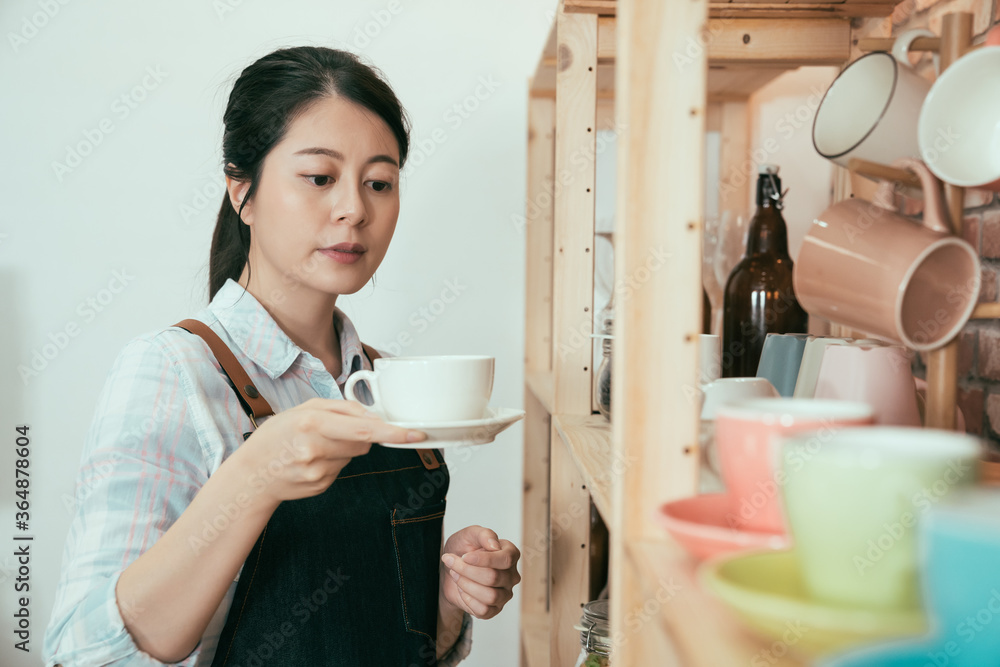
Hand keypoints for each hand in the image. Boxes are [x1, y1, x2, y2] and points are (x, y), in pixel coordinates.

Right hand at [229, 398, 425, 503]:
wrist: (252, 473)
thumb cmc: (278, 435)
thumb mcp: (304, 409)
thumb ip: (342, 408)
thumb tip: (374, 417)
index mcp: (312, 423)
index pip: (363, 430)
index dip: (392, 433)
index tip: (415, 434)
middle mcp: (315, 449)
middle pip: (363, 442)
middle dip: (359, 435)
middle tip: (336, 431)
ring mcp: (318, 472)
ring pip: (354, 456)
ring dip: (345, 448)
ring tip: (316, 446)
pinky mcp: (321, 486)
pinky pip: (342, 469)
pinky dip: (334, 462)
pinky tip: (312, 460)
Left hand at [440, 526, 520, 619]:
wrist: (449, 570)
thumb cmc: (463, 550)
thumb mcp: (469, 535)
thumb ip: (484, 535)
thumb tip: (495, 546)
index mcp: (510, 554)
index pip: (506, 559)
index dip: (483, 559)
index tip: (464, 556)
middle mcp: (511, 575)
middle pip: (493, 577)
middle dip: (467, 570)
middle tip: (452, 563)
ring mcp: (505, 594)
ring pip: (490, 596)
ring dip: (466, 585)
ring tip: (456, 575)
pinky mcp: (495, 609)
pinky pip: (484, 610)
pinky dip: (468, 600)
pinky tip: (462, 590)